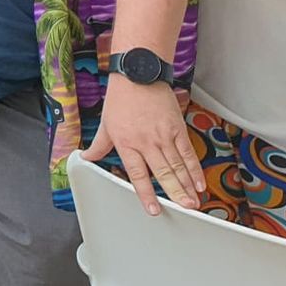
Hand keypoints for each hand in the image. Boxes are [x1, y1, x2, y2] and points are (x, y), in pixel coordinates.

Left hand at [82, 76, 203, 213]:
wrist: (138, 75)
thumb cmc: (121, 99)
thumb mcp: (105, 124)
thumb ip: (99, 145)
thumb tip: (86, 158)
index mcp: (127, 142)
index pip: (138, 174)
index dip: (146, 193)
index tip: (153, 209)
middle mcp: (146, 141)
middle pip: (163, 173)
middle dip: (175, 193)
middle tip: (185, 209)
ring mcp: (164, 135)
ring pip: (178, 166)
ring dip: (187, 186)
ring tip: (193, 202)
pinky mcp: (178, 128)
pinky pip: (188, 153)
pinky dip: (195, 169)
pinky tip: (199, 182)